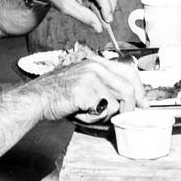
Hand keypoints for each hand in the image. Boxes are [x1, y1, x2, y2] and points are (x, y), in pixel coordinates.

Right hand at [26, 58, 145, 122]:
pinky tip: (80, 114)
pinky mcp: (86, 90)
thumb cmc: (59, 95)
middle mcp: (96, 66)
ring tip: (91, 114)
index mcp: (96, 62)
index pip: (129, 71)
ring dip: (107, 115)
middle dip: (130, 106)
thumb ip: (105, 88)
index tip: (143, 103)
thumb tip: (129, 101)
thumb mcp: (85, 84)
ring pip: (117, 102)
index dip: (139, 89)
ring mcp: (91, 77)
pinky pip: (104, 110)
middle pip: (128, 88)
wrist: (37, 98)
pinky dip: (95, 118)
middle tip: (125, 117)